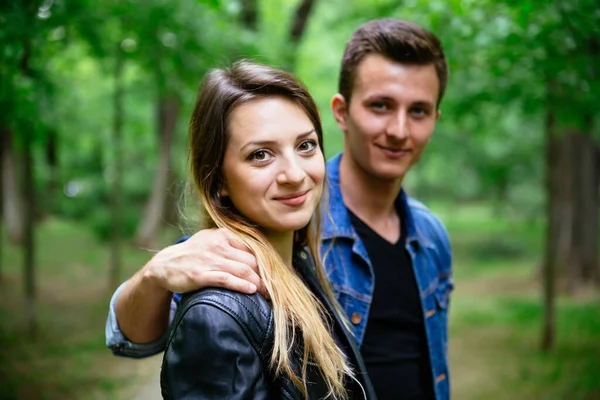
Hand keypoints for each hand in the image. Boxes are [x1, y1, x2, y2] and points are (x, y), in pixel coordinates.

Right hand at [142, 228, 264, 296]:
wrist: (165, 265)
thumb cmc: (193, 254)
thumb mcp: (211, 241)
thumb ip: (232, 245)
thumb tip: (258, 255)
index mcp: (223, 235)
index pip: (252, 249)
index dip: (267, 264)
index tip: (276, 276)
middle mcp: (218, 245)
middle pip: (251, 261)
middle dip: (266, 276)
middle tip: (276, 289)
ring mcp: (209, 259)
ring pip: (242, 270)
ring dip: (259, 283)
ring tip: (268, 294)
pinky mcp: (200, 275)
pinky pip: (226, 279)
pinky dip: (241, 284)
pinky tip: (251, 290)